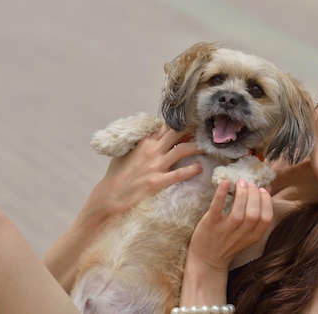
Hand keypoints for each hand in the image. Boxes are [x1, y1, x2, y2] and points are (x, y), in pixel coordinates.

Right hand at [82, 124, 202, 223]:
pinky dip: (192, 170)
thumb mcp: (125, 152)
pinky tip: (200, 168)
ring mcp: (155, 165)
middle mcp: (151, 150)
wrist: (110, 195)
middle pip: (176, 133)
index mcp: (144, 142)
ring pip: (182, 150)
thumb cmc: (116, 174)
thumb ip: (139, 143)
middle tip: (204, 130)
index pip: (165, 126)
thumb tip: (150, 136)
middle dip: (192, 130)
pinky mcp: (157, 181)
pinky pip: (179, 173)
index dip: (179, 123)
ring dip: (197, 147)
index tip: (191, 122)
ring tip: (207, 147)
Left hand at [178, 179, 272, 305]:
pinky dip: (221, 194)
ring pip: (238, 213)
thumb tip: (266, 189)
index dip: (266, 201)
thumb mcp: (247, 233)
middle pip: (254, 214)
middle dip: (254, 195)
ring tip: (240, 182)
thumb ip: (257, 215)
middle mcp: (240, 235)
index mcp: (252, 237)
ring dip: (242, 194)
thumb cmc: (229, 243)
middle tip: (250, 183)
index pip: (266, 219)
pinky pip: (216, 209)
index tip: (262, 189)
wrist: (207, 261)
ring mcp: (224, 231)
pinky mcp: (209, 225)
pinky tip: (225, 183)